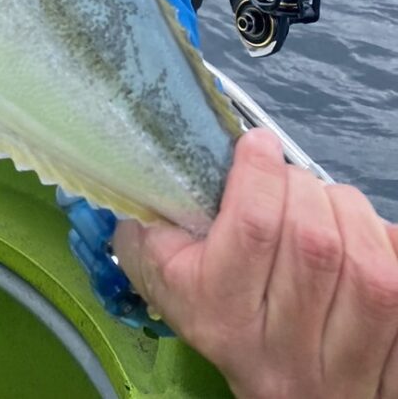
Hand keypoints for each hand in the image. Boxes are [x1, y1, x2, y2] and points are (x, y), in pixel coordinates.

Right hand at [113, 128, 397, 398]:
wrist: (288, 398)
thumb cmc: (225, 325)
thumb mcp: (168, 288)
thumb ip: (149, 234)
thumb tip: (145, 171)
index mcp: (220, 318)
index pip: (251, 230)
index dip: (260, 174)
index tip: (258, 145)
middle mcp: (283, 349)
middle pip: (312, 241)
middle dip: (305, 187)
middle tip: (290, 178)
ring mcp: (345, 362)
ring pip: (366, 264)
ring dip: (350, 212)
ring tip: (328, 204)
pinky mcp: (390, 363)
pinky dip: (387, 245)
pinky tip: (363, 238)